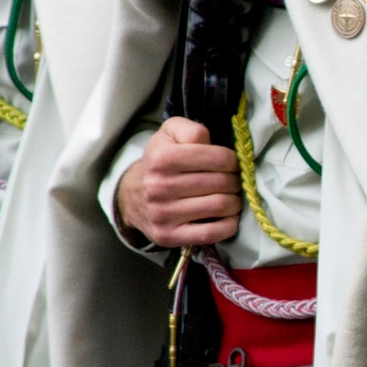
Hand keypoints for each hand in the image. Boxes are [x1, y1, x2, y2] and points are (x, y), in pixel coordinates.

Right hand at [114, 116, 240, 247]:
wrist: (131, 196)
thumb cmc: (159, 161)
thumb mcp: (169, 134)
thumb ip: (191, 130)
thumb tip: (209, 142)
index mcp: (163, 158)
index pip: (218, 159)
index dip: (234, 161)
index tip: (233, 164)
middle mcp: (160, 186)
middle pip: (221, 183)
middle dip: (235, 181)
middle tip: (234, 181)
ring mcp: (163, 214)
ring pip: (219, 206)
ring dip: (235, 202)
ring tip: (232, 197)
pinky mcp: (168, 236)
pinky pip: (210, 233)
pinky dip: (228, 225)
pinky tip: (228, 217)